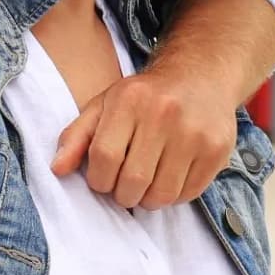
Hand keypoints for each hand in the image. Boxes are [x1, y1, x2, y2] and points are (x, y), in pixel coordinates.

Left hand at [53, 64, 237, 209]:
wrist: (201, 75)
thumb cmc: (146, 96)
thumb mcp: (106, 104)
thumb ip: (77, 136)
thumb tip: (57, 170)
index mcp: (131, 100)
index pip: (104, 159)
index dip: (98, 179)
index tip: (103, 176)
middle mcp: (165, 114)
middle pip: (132, 182)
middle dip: (122, 193)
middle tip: (125, 183)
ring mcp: (196, 133)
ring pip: (161, 195)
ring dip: (147, 198)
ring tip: (147, 182)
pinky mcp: (218, 150)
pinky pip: (187, 195)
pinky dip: (173, 196)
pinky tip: (170, 176)